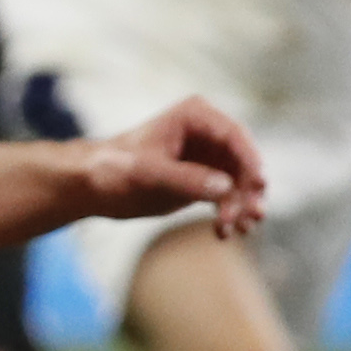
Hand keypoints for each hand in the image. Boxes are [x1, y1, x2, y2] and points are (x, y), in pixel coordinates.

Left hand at [74, 96, 265, 237]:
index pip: (234, 137)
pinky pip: (226, 197)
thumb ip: (186, 179)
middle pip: (242, 161)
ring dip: (241, 206)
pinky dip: (228, 213)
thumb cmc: (112, 170)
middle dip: (249, 190)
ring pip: (238, 182)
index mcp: (194, 117)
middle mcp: (206, 133)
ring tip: (239, 229)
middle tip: (252, 216)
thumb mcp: (147, 174)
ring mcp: (207, 157)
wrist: (91, 186)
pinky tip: (224, 233)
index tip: (259, 185)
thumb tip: (225, 187)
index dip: (250, 161)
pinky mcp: (203, 179)